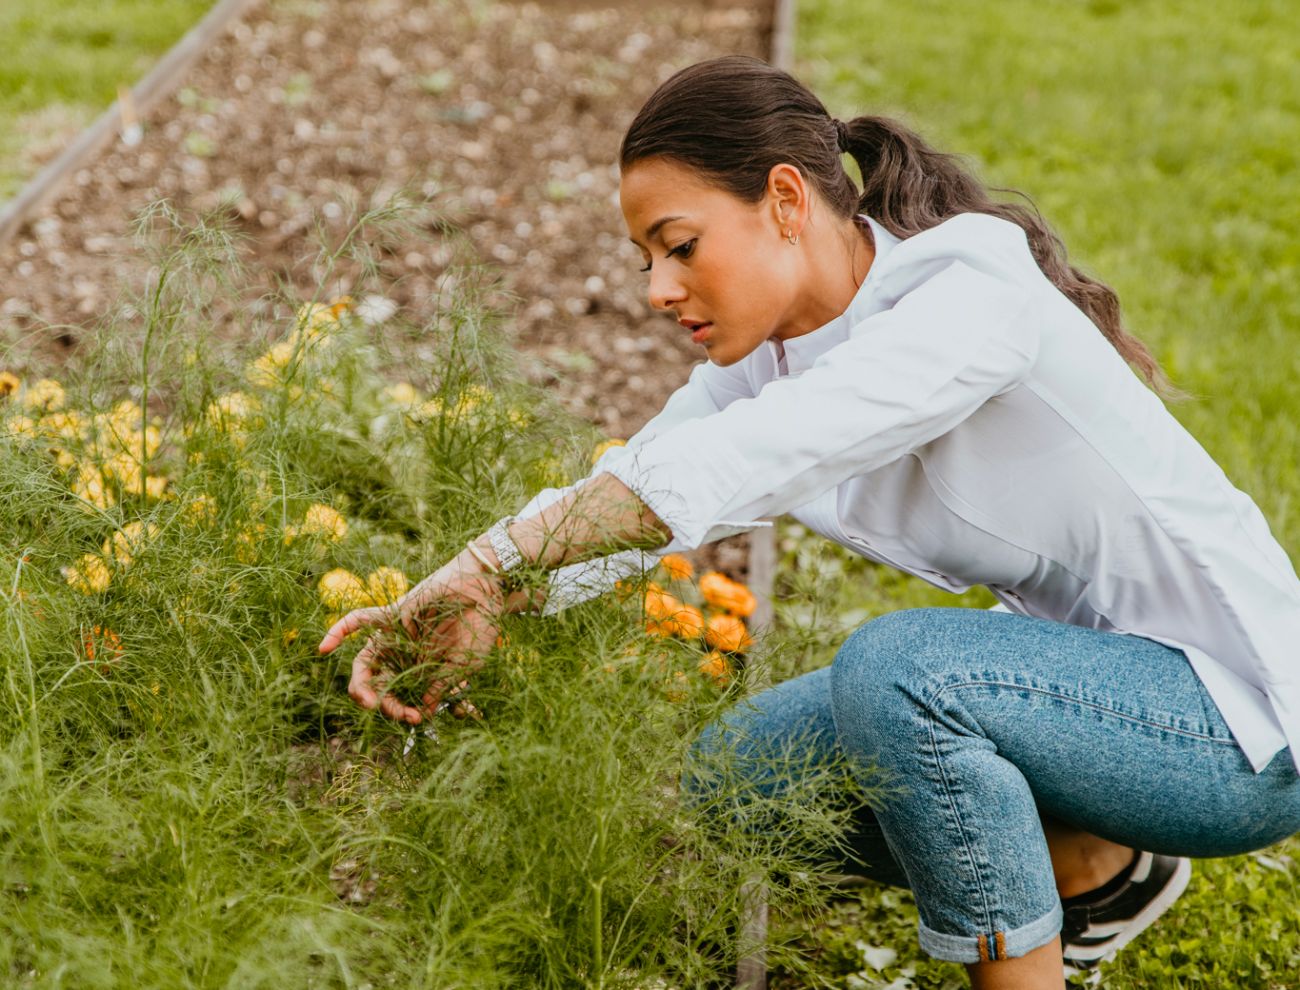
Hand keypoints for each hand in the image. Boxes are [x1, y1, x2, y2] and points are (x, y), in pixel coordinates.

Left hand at [318, 549, 503, 723]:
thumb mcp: (461, 668)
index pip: (398, 697)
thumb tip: (421, 715)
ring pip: (364, 662)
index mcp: (419, 671)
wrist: (487, 593)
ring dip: (360, 684)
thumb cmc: (478, 630)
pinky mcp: (393, 614)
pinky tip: (323, 648)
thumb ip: (440, 688)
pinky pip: (360, 620)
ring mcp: (395, 636)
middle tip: (394, 712)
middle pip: (377, 685)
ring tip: (366, 701)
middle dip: (383, 705)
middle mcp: (402, 656)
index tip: (415, 718)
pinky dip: (341, 631)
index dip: (401, 711)